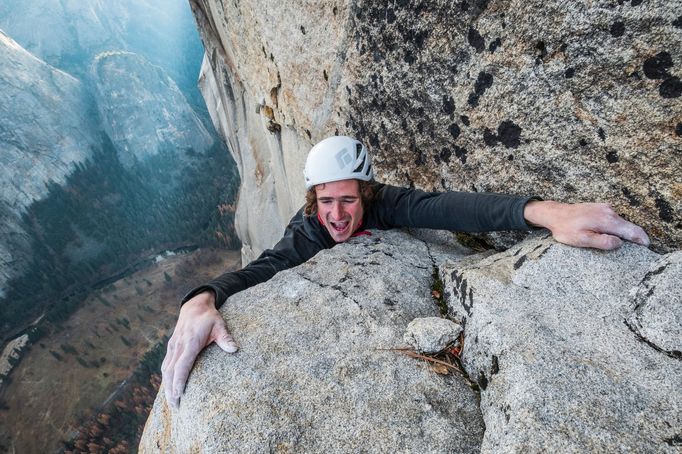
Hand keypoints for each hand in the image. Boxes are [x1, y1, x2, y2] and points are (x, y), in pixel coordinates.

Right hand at [161, 291, 237, 407]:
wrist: (194, 305)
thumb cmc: (209, 317)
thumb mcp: (220, 325)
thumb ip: (226, 338)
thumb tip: (235, 349)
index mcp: (190, 343)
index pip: (182, 365)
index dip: (179, 381)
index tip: (179, 395)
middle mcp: (178, 346)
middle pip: (170, 372)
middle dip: (171, 390)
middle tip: (176, 407)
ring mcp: (173, 346)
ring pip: (165, 370)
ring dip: (167, 387)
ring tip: (172, 402)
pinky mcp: (171, 347)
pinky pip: (166, 365)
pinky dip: (166, 378)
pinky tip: (169, 388)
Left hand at [524, 200, 649, 249]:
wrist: (555, 213)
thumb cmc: (566, 229)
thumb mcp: (582, 240)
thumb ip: (602, 242)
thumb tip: (619, 243)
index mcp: (607, 221)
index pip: (631, 230)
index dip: (641, 239)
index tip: (646, 247)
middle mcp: (609, 212)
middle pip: (628, 226)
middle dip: (635, 236)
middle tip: (638, 247)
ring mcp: (605, 208)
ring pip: (621, 222)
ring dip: (623, 232)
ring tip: (623, 243)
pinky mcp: (600, 207)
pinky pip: (613, 219)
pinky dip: (616, 227)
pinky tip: (611, 234)